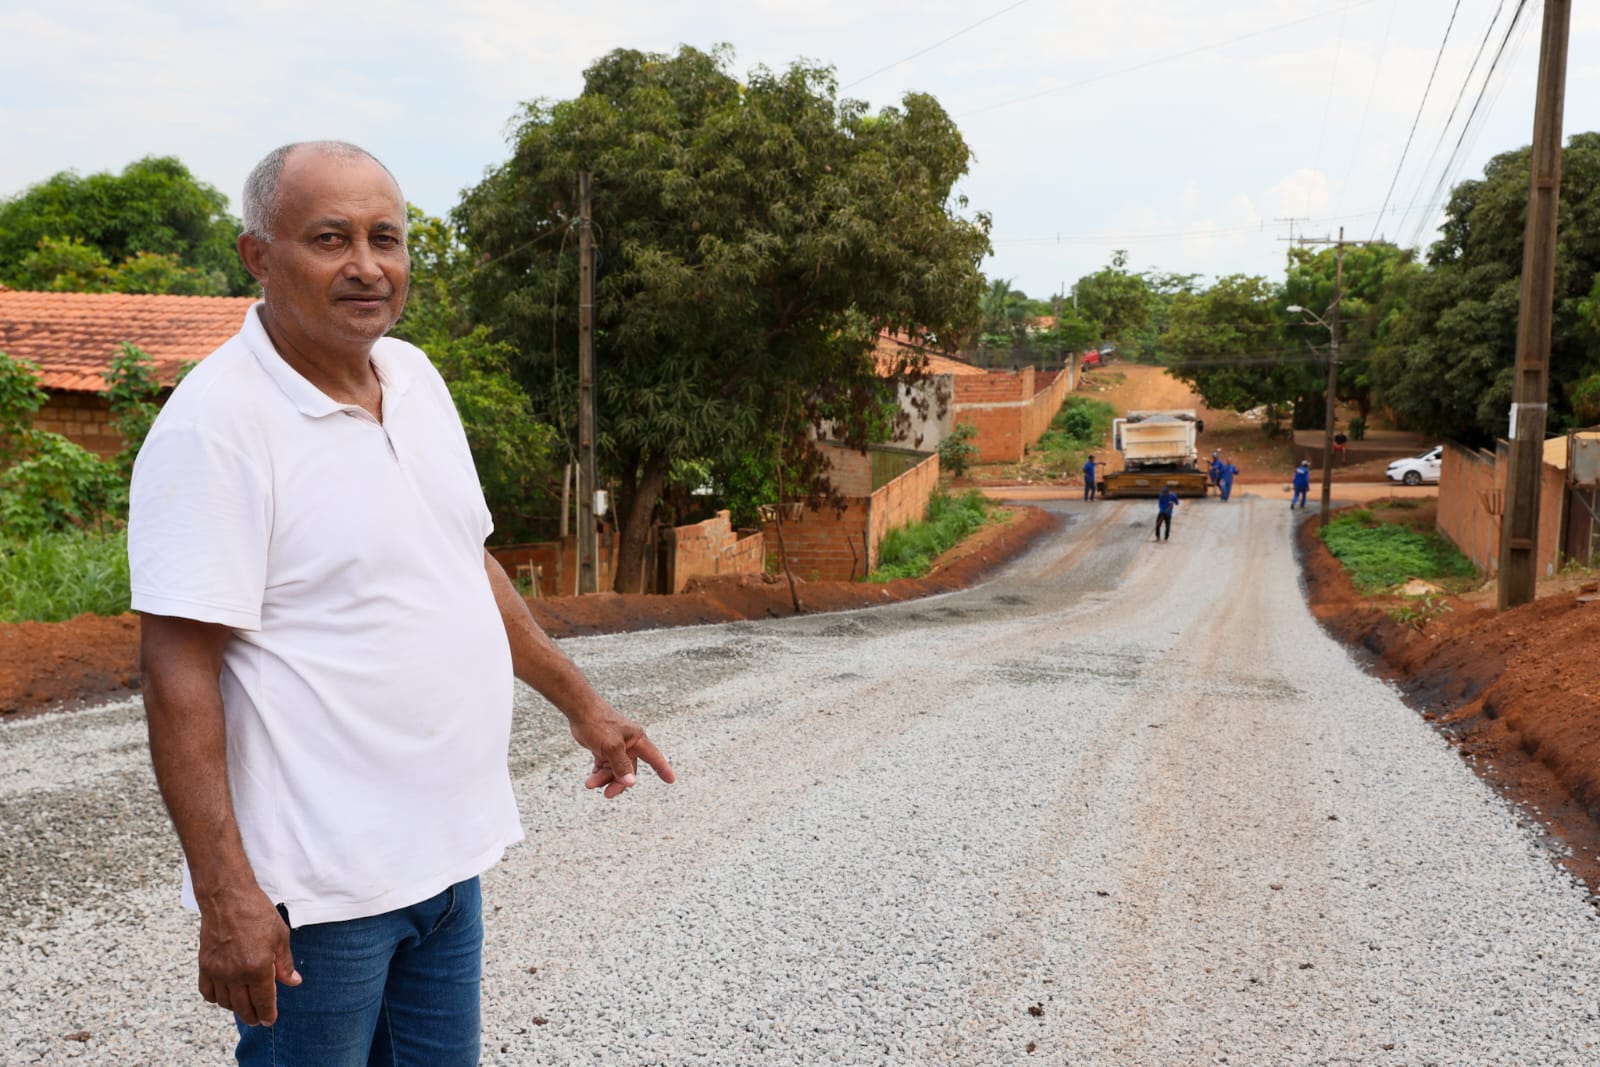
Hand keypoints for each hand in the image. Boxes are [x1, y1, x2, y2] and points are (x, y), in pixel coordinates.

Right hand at [196, 885, 300, 1025]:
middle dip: (253, 1016)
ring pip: (225, 1002)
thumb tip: (293, 983)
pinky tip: (226, 994)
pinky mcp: (204, 965)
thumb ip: (285, 964)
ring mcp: (217, 971)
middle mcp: (235, 974)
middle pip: (243, 1007)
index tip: (270, 1020)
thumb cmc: (257, 913)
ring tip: (246, 1004)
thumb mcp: (280, 936)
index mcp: (257, 968)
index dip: (268, 1014)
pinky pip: (208, 992)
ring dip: (236, 1008)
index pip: (263, 1001)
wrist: (228, 898)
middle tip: (259, 1018)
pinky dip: (217, 998)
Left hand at [569, 704, 675, 798]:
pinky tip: (591, 779)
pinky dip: (599, 774)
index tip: (671, 781)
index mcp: (637, 740)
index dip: (663, 769)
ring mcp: (616, 747)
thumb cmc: (599, 723)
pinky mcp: (603, 749)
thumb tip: (631, 783)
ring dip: (604, 779)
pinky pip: (605, 766)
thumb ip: (621, 765)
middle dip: (618, 782)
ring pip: (614, 770)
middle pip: (629, 770)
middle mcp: (629, 744)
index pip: (654, 757)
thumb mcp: (612, 746)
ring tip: (589, 784)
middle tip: (608, 794)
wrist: (580, 710)